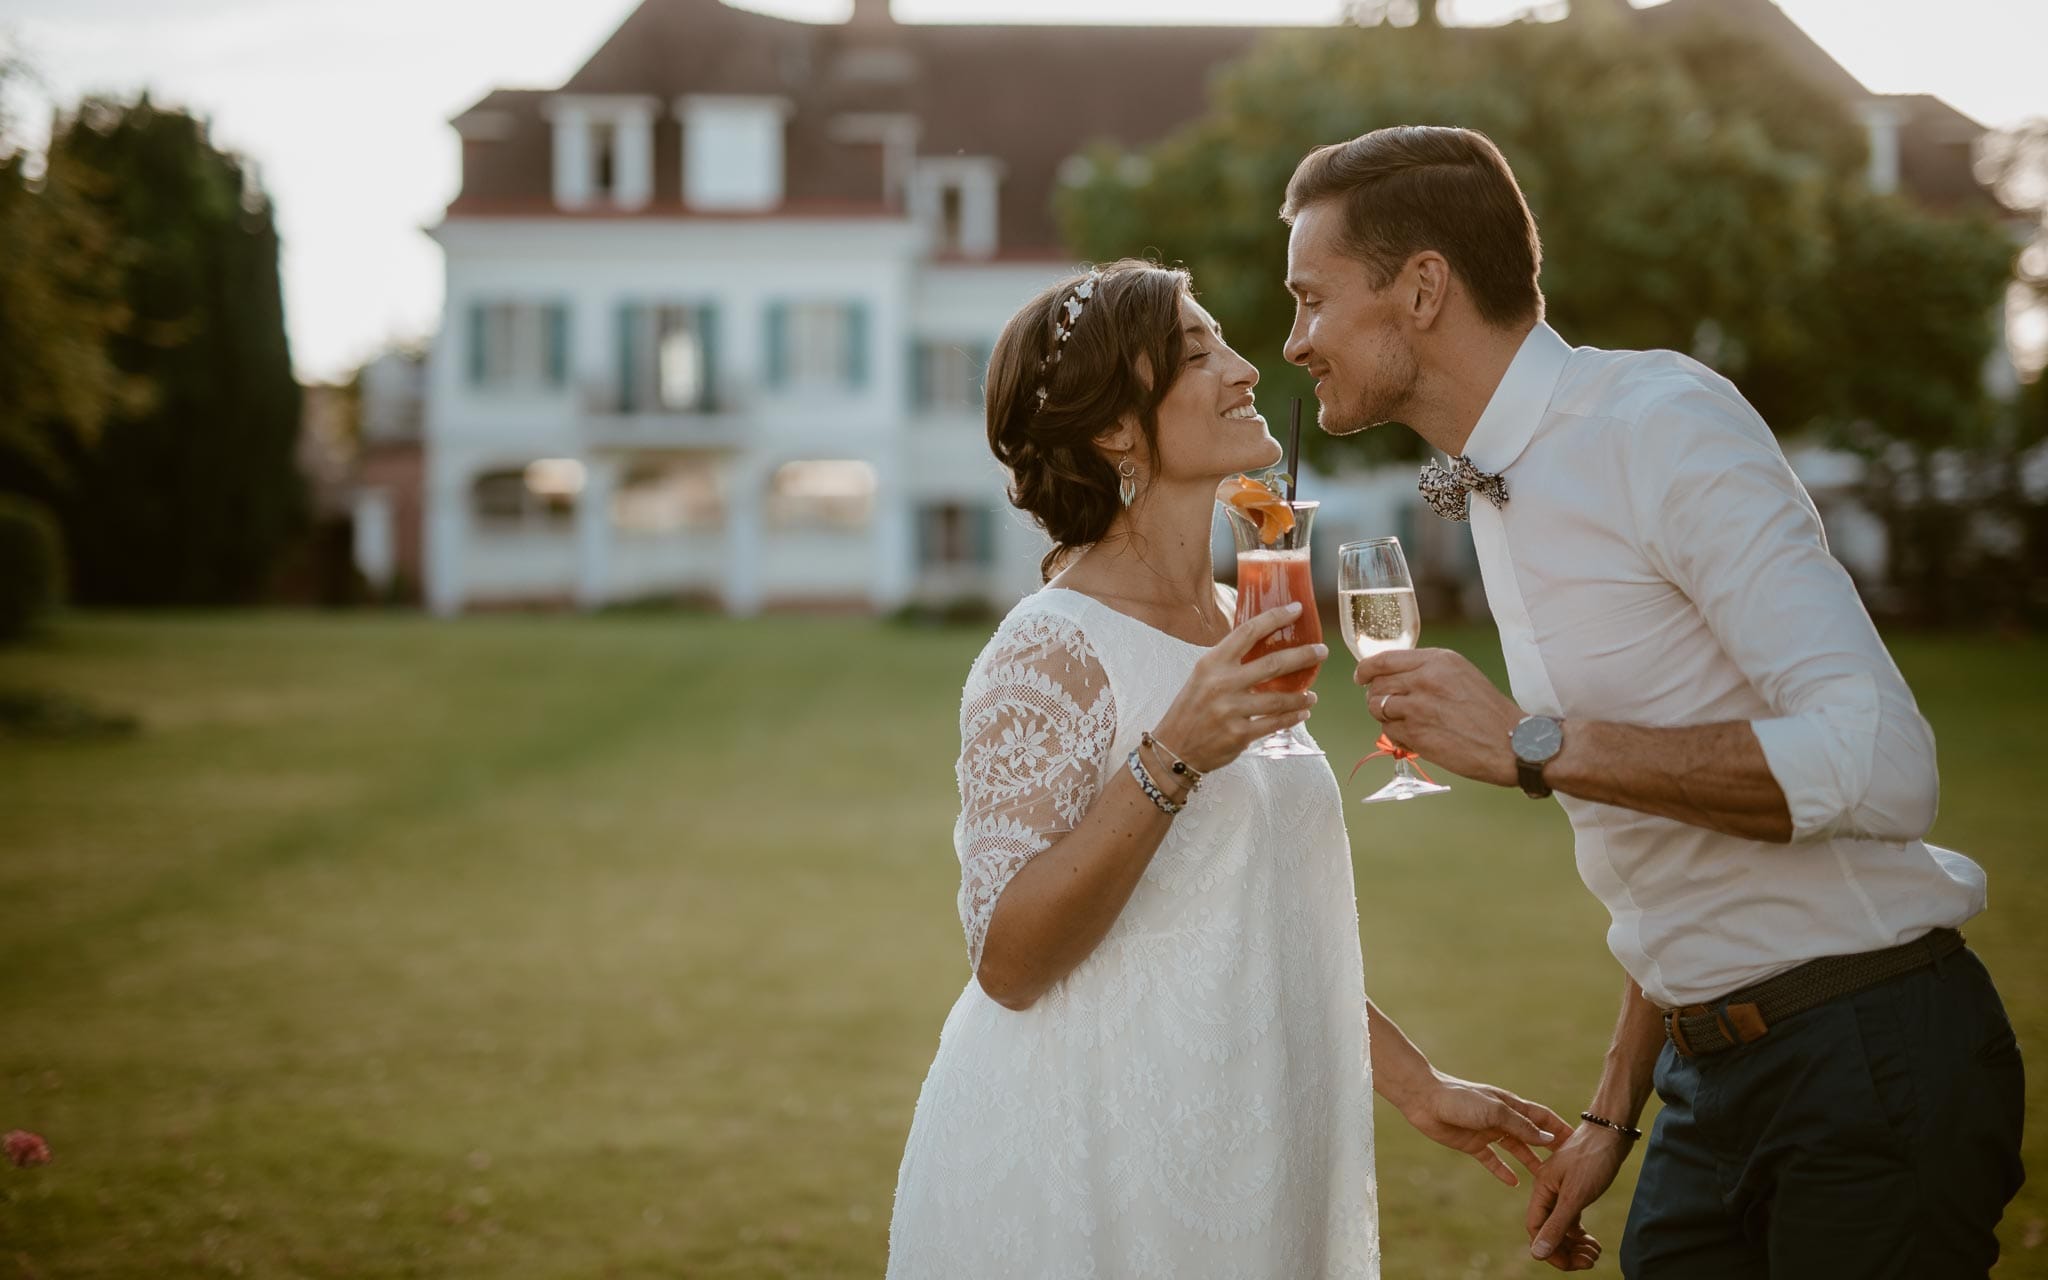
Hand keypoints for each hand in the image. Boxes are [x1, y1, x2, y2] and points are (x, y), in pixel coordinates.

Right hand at [1153, 603, 1325, 772]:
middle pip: (1273, 664)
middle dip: (1303, 656)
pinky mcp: (1240, 734)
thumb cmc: (1191, 709)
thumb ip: (1229, 662)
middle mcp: (1222, 683)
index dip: (1275, 618)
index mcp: (1212, 663)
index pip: (1248, 632)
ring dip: (1301, 695)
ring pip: (1279, 698)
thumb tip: (1263, 644)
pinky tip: (1302, 712)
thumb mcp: (1202, 677)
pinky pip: (1275, 723)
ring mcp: (1231, 710)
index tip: (1296, 609)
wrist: (1174, 749)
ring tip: (1312, 694)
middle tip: (1322, 651)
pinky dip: (1293, 717)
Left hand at [1354, 648, 1521, 786]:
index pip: (1384, 659)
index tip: (1361, 676)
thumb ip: (1426, 670)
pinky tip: (1415, 737)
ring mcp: (1418, 706)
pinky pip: (1388, 731)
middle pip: (1377, 684)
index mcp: (1438, 660)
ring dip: (1385, 717)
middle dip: (1378, 696)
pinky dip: (1395, 735)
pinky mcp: (1416, 733)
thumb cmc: (1487, 711)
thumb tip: (1390, 676)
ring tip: (1406, 723)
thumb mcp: (1460, 675)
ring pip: (1377, 707)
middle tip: (1392, 707)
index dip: (1366, 669)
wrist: (1511, 742)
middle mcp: (1425, 678)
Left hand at [1394, 1073, 1571, 1188]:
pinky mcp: (1473, 1144)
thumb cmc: (1460, 1098)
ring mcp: (1488, 1132)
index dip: (1559, 1129)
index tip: (1579, 1143)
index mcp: (1510, 1106)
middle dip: (1549, 1149)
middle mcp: (1502, 1119)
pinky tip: (1514, 1183)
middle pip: (1531, 1136)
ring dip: (1530, 1162)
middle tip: (1568, 1168)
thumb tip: (1547, 1139)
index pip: (1542, 1118)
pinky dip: (1503, 1170)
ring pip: (1515, 1150)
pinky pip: (1492, 1160)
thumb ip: (1520, 1126)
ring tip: (1546, 1180)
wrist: (1424, 1099)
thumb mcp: (1494, 1111)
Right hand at [1526, 1122, 1631, 1269]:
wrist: (1612, 1130)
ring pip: (1562, 1225)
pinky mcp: (1576, 1189)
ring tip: (1594, 1254)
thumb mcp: (1575, 1196)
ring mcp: (1562, 1190)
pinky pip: (1572, 1217)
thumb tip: (1537, 1254)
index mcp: (1541, 1190)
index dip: (1551, 1250)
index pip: (1537, 1229)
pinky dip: (1581, 1233)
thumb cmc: (1592, 1159)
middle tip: (1589, 1262)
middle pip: (1549, 1230)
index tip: (1573, 1264)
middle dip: (1567, 1250)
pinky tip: (1593, 1242)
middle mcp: (1548, 1191)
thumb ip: (1556, 1225)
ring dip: (1575, 1244)